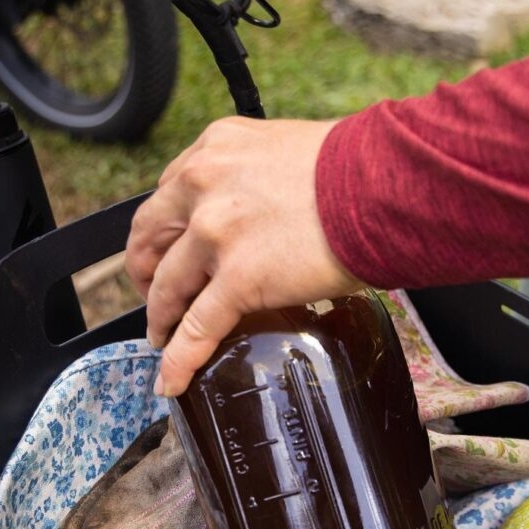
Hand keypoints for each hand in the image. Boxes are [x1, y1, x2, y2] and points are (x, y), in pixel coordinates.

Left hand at [125, 116, 363, 397]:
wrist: (383, 187)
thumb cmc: (356, 169)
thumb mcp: (288, 151)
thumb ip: (259, 177)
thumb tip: (267, 210)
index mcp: (216, 149)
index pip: (169, 193)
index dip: (164, 229)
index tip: (167, 247)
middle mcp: (204, 185)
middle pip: (151, 236)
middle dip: (145, 271)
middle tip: (153, 296)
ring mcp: (216, 234)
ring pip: (168, 286)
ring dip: (159, 317)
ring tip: (161, 338)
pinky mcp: (238, 278)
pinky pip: (197, 328)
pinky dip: (179, 358)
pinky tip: (171, 379)